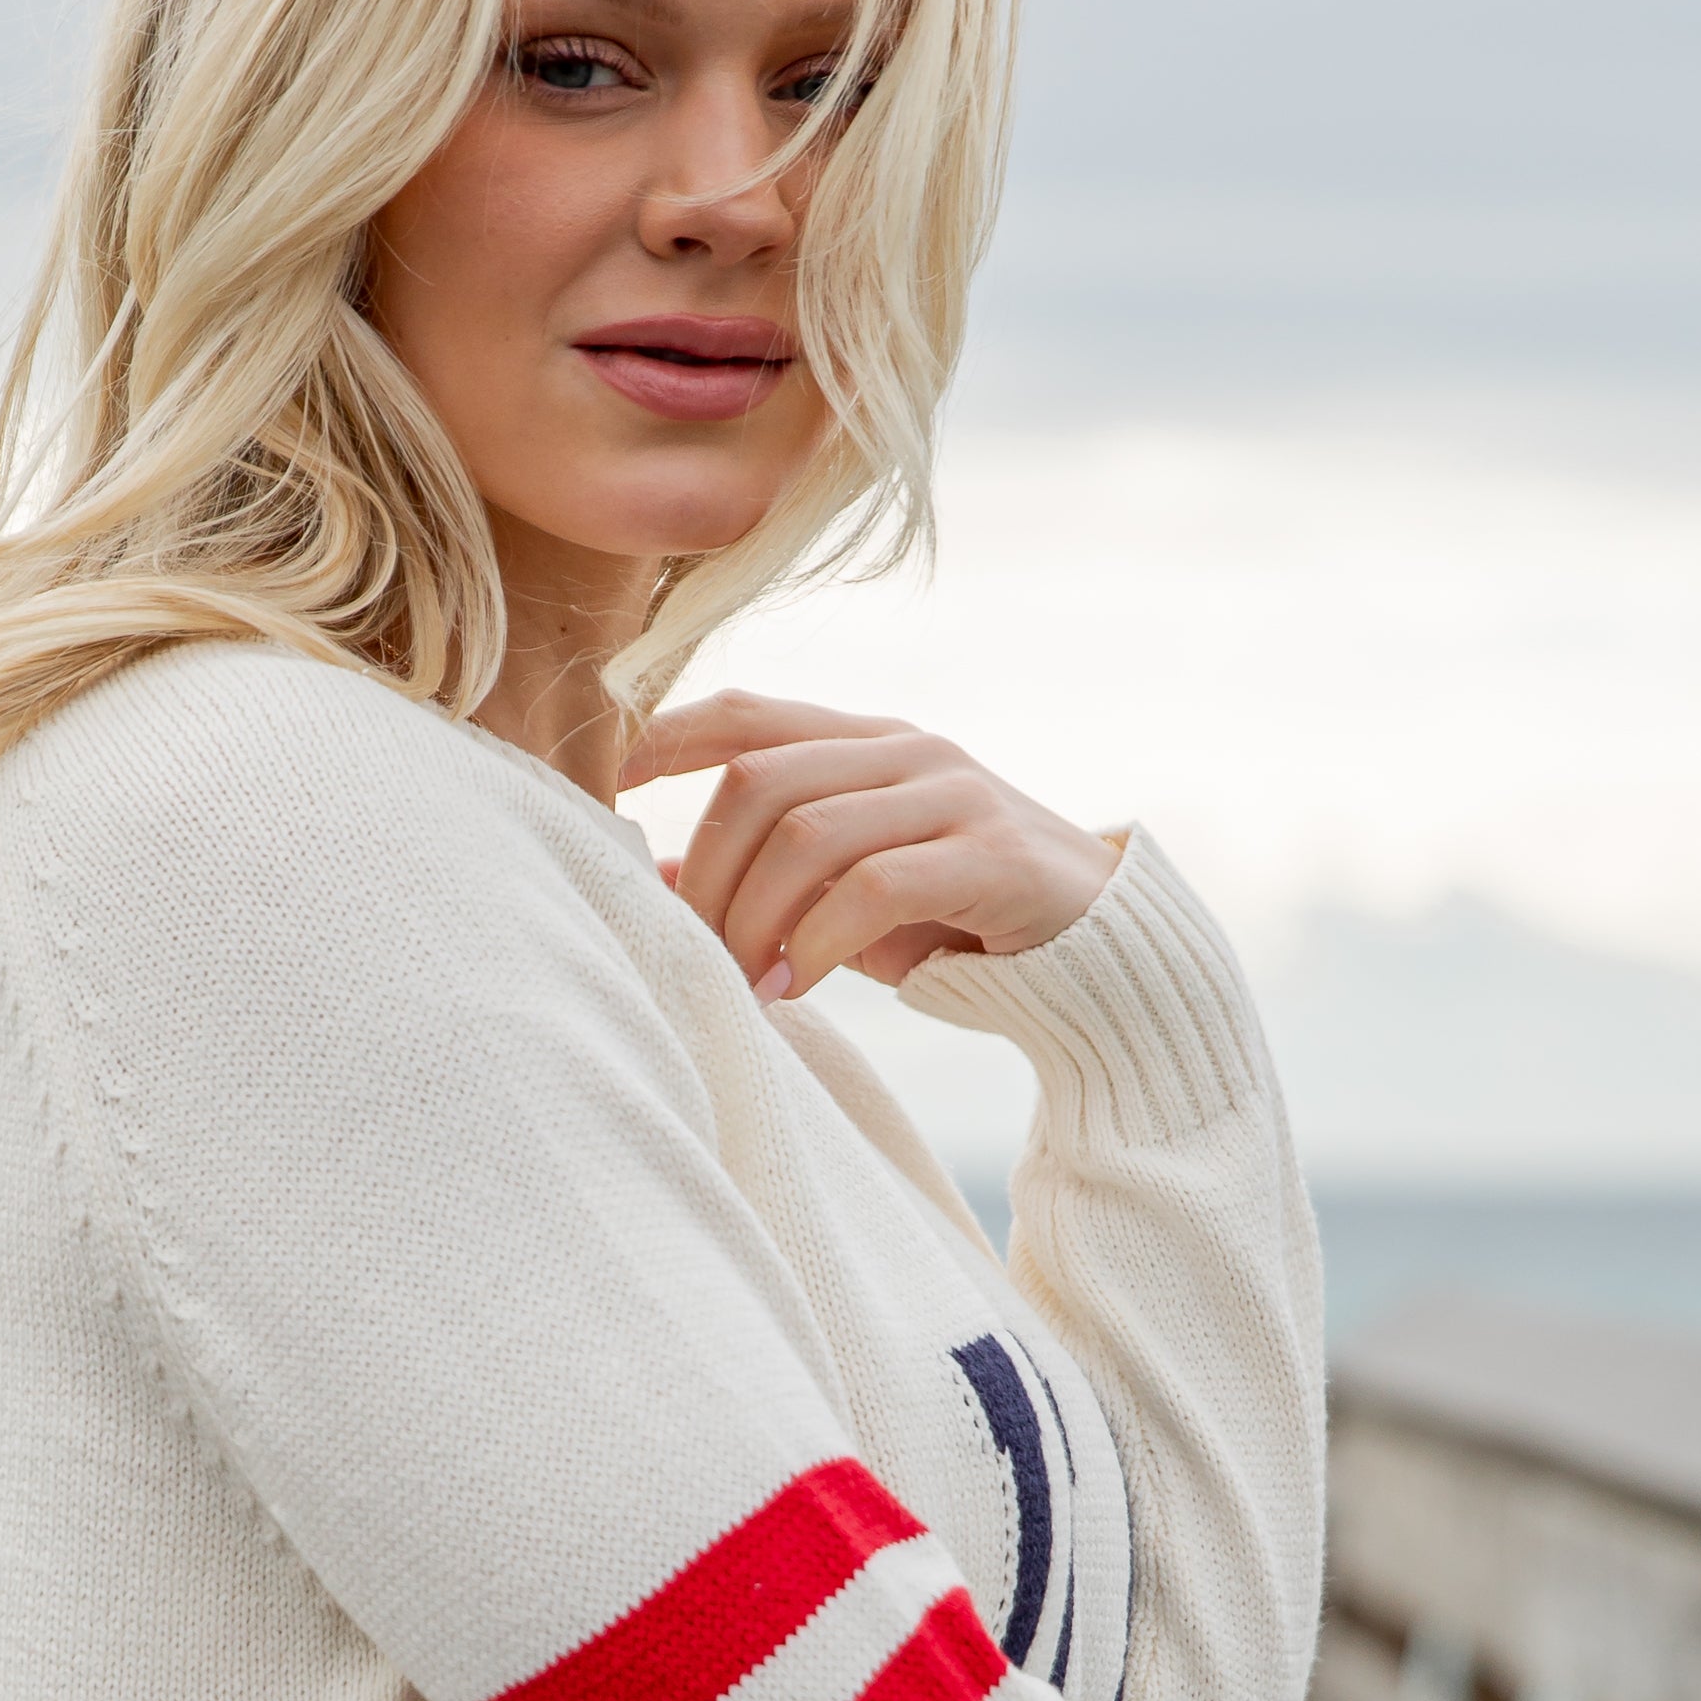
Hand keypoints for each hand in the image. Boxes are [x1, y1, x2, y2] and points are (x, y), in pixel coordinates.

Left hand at [624, 690, 1115, 997]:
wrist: (1099, 959)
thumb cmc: (958, 923)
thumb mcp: (848, 895)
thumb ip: (765, 877)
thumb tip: (662, 882)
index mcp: (864, 742)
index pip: (745, 714)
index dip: (664, 741)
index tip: (601, 794)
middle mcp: (907, 750)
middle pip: (759, 782)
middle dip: (711, 875)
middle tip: (695, 955)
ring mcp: (955, 794)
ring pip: (808, 832)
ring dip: (755, 918)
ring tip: (745, 983)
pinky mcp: (994, 855)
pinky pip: (874, 885)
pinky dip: (818, 942)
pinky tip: (799, 987)